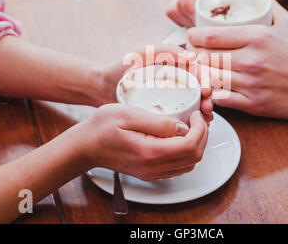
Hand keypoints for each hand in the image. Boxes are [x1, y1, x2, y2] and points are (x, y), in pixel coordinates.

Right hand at [76, 103, 207, 180]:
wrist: (85, 146)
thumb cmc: (101, 127)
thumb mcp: (129, 114)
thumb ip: (158, 122)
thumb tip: (182, 126)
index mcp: (150, 152)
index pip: (190, 146)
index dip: (200, 129)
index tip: (195, 114)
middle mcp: (153, 167)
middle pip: (194, 157)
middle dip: (202, 136)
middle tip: (196, 118)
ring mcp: (152, 172)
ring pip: (189, 164)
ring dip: (196, 144)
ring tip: (190, 125)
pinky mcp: (150, 172)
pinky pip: (178, 167)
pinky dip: (186, 152)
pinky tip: (179, 136)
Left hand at [98, 44, 213, 121]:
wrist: (102, 87)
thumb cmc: (121, 67)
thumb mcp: (144, 52)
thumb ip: (166, 50)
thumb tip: (192, 57)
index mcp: (175, 65)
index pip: (198, 71)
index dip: (206, 80)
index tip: (205, 91)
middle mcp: (176, 80)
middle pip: (200, 90)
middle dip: (208, 99)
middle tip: (207, 108)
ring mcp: (171, 97)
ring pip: (195, 104)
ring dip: (203, 112)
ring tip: (204, 120)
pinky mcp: (165, 112)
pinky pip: (183, 117)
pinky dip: (191, 122)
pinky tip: (193, 127)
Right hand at [166, 0, 287, 26]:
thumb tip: (220, 4)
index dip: (186, 1)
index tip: (199, 17)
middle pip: (176, 0)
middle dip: (189, 18)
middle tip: (209, 28)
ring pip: (176, 12)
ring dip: (190, 24)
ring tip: (211, 30)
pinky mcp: (194, 7)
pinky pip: (182, 20)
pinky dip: (191, 28)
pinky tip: (208, 32)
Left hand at [186, 1, 287, 119]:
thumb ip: (266, 7)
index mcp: (256, 37)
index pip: (209, 36)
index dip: (193, 35)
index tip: (192, 35)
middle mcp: (250, 60)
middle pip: (204, 57)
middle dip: (193, 54)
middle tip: (193, 52)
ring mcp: (251, 84)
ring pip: (209, 78)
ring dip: (200, 73)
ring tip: (200, 68)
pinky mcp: (254, 104)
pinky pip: (221, 99)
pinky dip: (212, 93)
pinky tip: (212, 87)